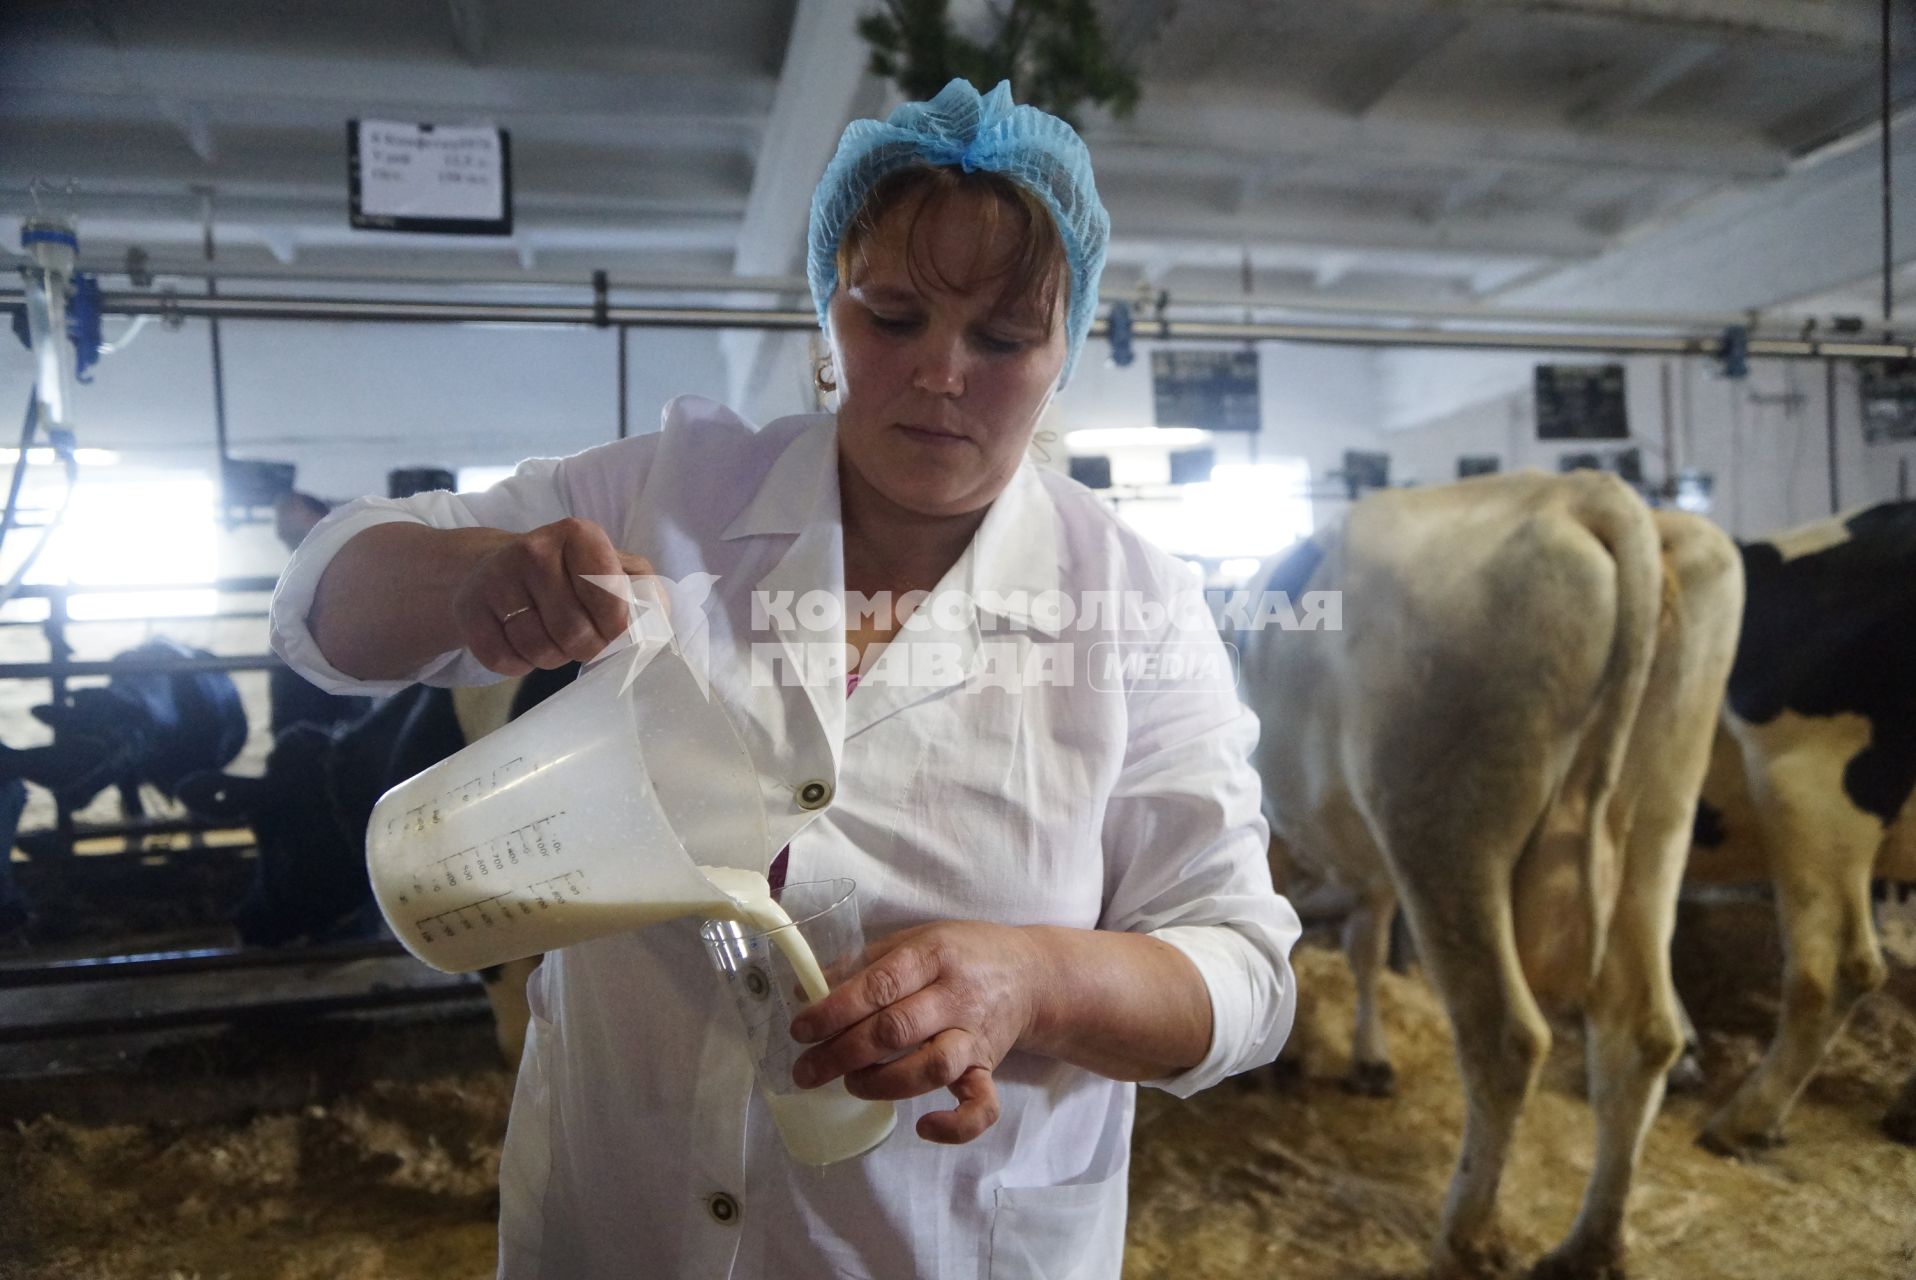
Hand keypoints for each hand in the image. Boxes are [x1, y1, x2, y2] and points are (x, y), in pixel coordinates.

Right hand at [450, 517, 654, 675]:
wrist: (491, 568)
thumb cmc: (566, 574)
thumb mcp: (610, 566)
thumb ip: (643, 588)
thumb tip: (659, 620)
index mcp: (579, 534)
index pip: (611, 600)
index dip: (616, 627)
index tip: (613, 628)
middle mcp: (534, 548)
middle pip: (575, 631)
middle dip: (585, 647)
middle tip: (582, 638)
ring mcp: (496, 577)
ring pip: (539, 649)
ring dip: (552, 657)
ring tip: (552, 638)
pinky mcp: (469, 608)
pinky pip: (504, 660)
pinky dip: (519, 664)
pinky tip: (522, 643)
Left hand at [789, 921, 1041, 1144]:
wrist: (1030, 974)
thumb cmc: (960, 954)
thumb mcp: (915, 939)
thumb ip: (864, 962)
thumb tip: (806, 989)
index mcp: (932, 956)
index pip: (879, 985)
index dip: (835, 1010)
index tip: (801, 1030)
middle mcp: (956, 996)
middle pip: (896, 1030)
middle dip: (842, 1054)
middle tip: (807, 1070)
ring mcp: (975, 1035)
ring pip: (932, 1067)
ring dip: (884, 1083)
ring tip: (853, 1084)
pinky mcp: (989, 1068)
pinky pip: (981, 1105)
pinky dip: (954, 1124)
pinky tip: (923, 1127)